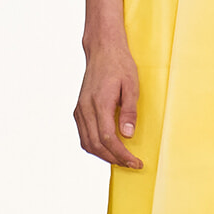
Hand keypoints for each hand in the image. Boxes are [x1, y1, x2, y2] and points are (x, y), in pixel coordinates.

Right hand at [74, 39, 142, 167]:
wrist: (102, 50)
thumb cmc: (120, 65)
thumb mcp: (132, 86)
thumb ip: (129, 111)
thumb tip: (127, 134)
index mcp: (100, 102)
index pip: (107, 138)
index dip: (121, 154)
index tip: (135, 162)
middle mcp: (86, 108)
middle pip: (95, 144)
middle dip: (114, 159)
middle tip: (131, 163)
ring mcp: (80, 109)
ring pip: (86, 142)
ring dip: (103, 155)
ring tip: (121, 159)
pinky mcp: (79, 109)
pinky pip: (83, 135)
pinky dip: (94, 146)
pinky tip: (107, 148)